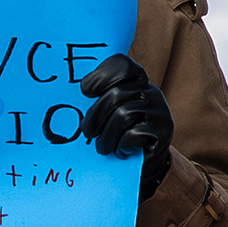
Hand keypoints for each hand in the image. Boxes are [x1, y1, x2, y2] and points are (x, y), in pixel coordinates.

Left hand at [76, 52, 173, 189]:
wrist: (144, 162)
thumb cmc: (118, 133)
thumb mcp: (108, 112)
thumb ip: (97, 98)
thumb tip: (64, 96)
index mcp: (136, 81)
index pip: (122, 64)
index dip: (101, 76)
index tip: (85, 92)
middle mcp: (151, 91)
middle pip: (115, 94)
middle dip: (95, 116)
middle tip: (87, 132)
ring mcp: (159, 110)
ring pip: (123, 115)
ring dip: (106, 136)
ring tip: (101, 147)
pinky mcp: (163, 131)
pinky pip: (134, 134)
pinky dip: (121, 145)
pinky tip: (121, 150)